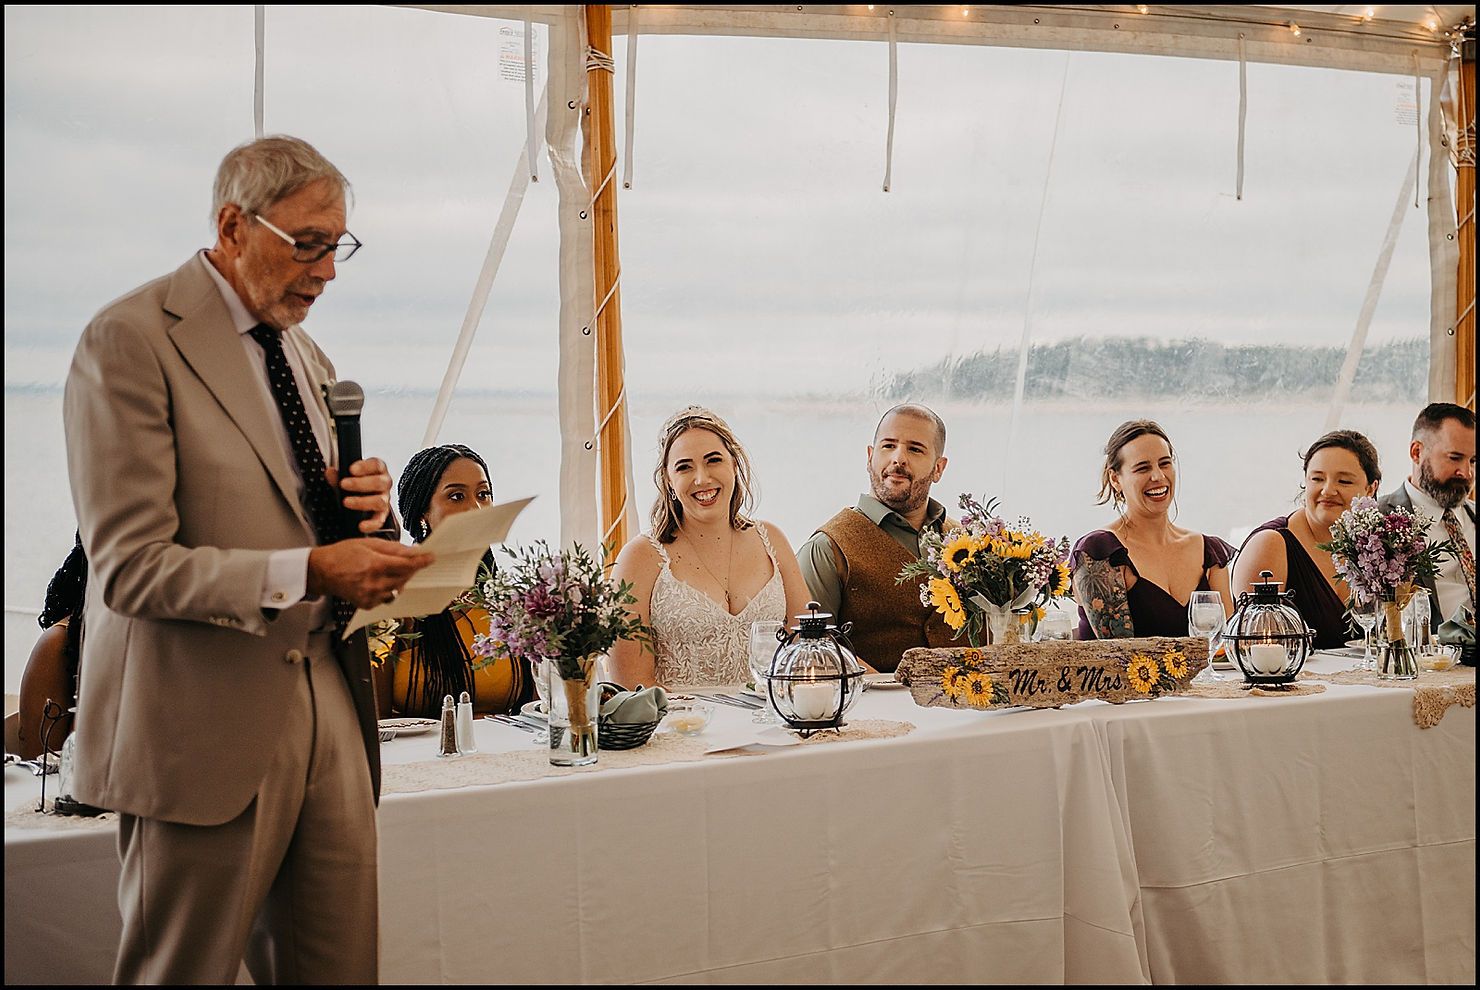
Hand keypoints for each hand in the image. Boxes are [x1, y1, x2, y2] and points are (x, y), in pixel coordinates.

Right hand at [308, 538, 433, 610]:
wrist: (321, 572)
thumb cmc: (342, 555)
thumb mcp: (368, 543)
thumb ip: (393, 548)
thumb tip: (414, 550)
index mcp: (374, 565)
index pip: (407, 565)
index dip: (422, 562)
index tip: (431, 557)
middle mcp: (373, 584)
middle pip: (405, 578)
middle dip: (411, 569)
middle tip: (411, 561)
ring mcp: (370, 596)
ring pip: (398, 589)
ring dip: (400, 579)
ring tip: (388, 570)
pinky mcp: (367, 605)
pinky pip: (387, 597)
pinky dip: (388, 589)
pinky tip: (379, 580)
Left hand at [325, 457, 393, 533]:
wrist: (364, 496)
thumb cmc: (357, 484)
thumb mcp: (347, 477)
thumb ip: (338, 476)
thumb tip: (330, 472)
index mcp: (378, 470)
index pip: (376, 465)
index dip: (365, 467)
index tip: (351, 469)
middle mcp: (384, 484)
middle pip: (379, 482)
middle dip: (360, 484)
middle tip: (344, 484)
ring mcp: (384, 499)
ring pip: (380, 501)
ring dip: (362, 502)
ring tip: (346, 502)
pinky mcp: (382, 514)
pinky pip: (380, 520)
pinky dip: (371, 524)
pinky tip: (361, 525)